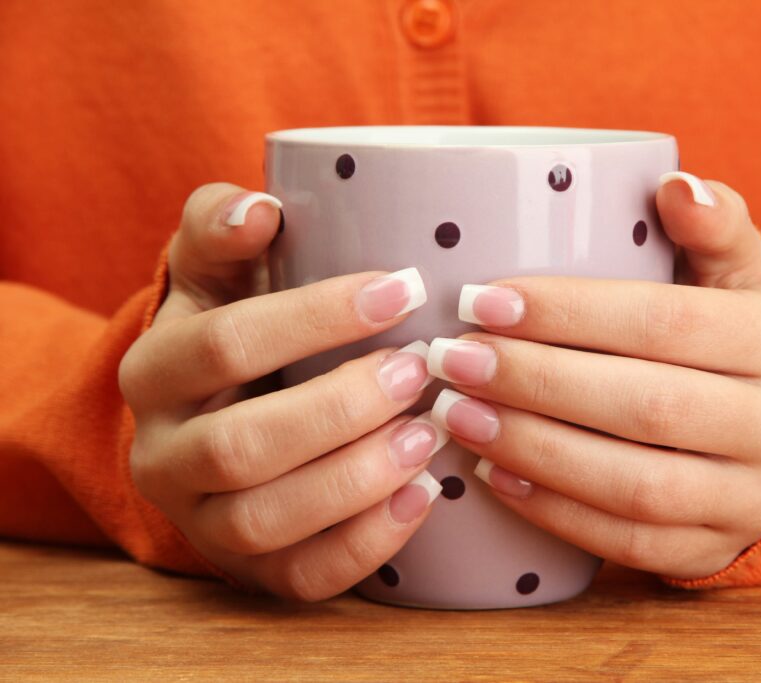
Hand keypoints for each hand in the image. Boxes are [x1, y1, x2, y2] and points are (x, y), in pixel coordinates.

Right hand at [119, 183, 444, 599]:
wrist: (218, 420)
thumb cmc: (239, 330)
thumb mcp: (216, 271)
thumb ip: (222, 225)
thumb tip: (260, 208)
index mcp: (156, 370)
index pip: (226, 343)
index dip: (315, 317)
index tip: (402, 289)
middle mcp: (163, 455)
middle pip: (243, 445)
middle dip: (342, 407)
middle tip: (420, 369)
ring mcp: (202, 522)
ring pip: (265, 520)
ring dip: (356, 478)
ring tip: (429, 434)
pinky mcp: (250, 571)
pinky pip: (300, 578)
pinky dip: (365, 543)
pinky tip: (422, 496)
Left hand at [425, 174, 760, 579]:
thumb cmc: (732, 346)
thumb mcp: (736, 278)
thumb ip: (711, 227)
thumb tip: (672, 184)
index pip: (667, 323)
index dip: (569, 314)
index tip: (482, 301)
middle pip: (646, 407)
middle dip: (536, 382)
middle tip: (452, 361)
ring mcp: (751, 500)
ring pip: (635, 486)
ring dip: (534, 450)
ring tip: (459, 416)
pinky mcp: (716, 552)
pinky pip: (630, 544)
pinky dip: (555, 511)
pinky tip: (495, 476)